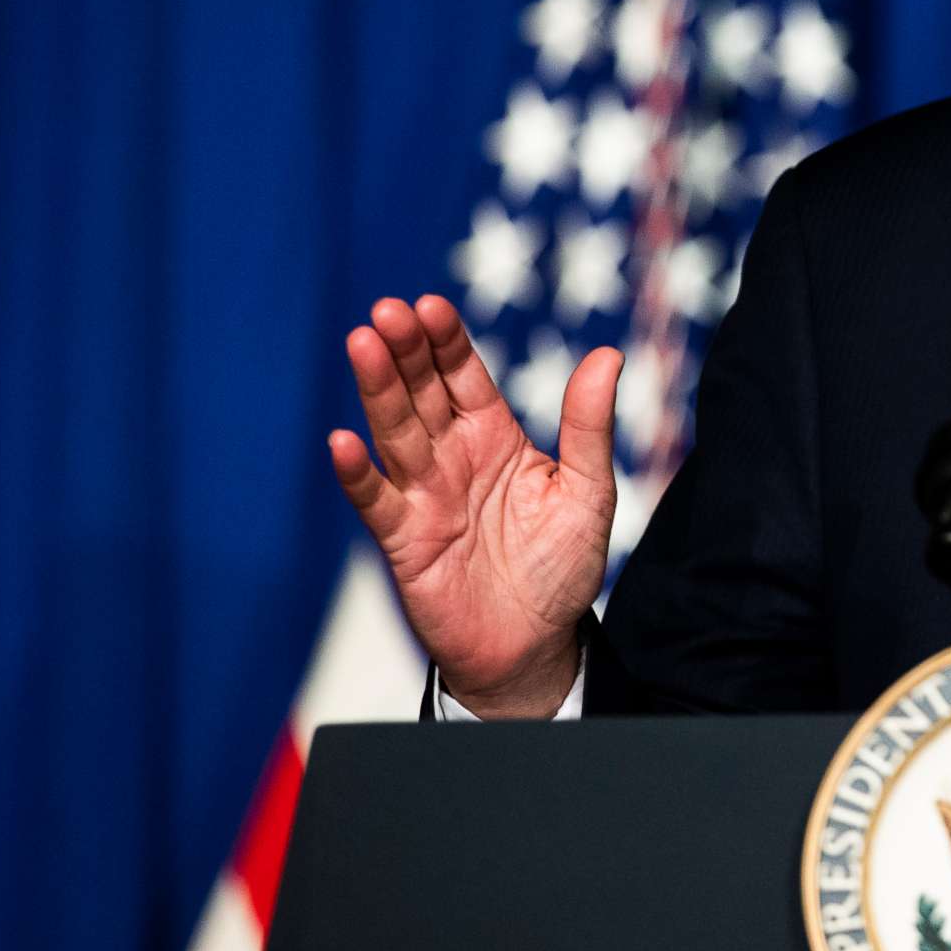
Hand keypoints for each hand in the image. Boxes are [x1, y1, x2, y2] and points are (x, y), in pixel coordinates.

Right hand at [327, 294, 621, 717]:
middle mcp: (452, 456)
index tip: (430, 306)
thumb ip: (590, 426)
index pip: (464, 376)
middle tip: (387, 311)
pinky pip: (377, 501)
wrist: (536, 644)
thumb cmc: (561, 566)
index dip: (446, 341)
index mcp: (495, 436)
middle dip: (404, 352)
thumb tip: (608, 355)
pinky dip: (358, 474)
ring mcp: (424, 495)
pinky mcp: (404, 540)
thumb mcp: (589, 491)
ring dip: (377, 391)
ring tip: (362, 345)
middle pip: (422, 392)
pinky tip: (342, 442)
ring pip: (395, 432)